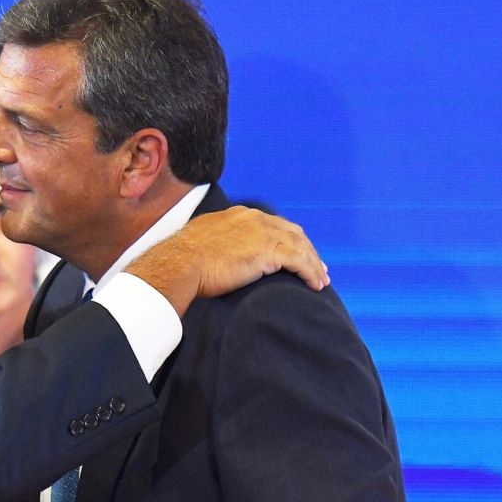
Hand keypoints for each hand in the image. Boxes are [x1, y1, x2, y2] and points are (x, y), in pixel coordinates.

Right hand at [129, 206, 329, 316]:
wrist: (180, 263)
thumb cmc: (183, 258)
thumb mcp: (200, 241)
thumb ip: (215, 242)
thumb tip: (214, 254)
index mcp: (240, 215)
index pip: (273, 225)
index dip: (287, 239)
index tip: (295, 252)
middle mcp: (255, 219)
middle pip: (292, 233)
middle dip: (307, 249)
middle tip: (317, 266)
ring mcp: (264, 234)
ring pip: (300, 246)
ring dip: (313, 264)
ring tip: (321, 280)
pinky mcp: (269, 251)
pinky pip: (300, 261)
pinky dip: (311, 273)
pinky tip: (315, 285)